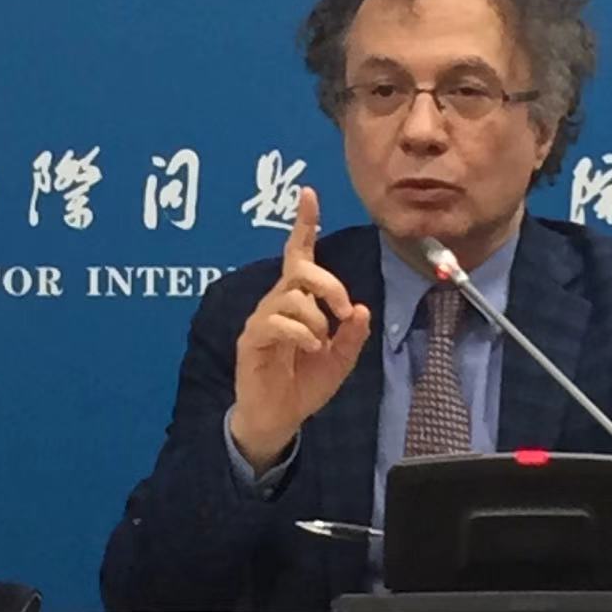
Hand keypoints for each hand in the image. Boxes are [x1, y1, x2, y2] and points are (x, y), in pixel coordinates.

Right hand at [229, 187, 371, 473]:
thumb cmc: (305, 384)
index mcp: (298, 301)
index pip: (299, 254)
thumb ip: (352, 335)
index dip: (304, 224)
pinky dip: (301, 334)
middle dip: (329, 284)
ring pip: (292, 297)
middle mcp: (277, 302)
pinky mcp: (252, 340)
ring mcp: (262, 320)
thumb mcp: (340, 360)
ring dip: (316, 319)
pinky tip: (310, 349)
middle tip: (343, 310)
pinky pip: (276, 323)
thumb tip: (360, 308)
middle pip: (300, 270)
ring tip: (320, 343)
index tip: (309, 193)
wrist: (277, 419)